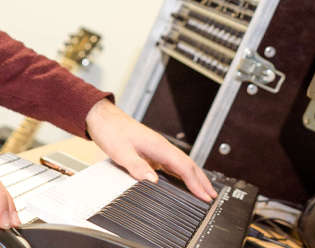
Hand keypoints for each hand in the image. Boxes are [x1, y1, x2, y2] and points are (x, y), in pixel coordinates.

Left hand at [85, 99, 216, 201]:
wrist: (102, 118)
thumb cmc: (111, 131)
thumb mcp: (121, 152)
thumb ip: (137, 167)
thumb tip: (152, 182)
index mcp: (158, 146)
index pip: (184, 166)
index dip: (196, 182)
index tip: (205, 196)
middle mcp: (161, 147)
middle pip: (188, 165)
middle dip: (201, 181)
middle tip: (212, 196)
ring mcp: (157, 149)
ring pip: (181, 164)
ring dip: (193, 178)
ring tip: (203, 192)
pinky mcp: (151, 152)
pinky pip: (171, 165)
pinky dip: (181, 174)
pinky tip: (182, 182)